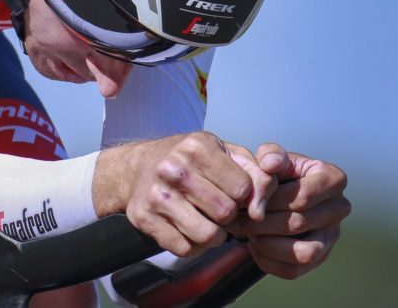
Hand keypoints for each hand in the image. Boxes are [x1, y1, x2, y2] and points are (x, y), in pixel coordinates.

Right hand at [93, 132, 278, 257]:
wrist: (138, 167)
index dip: (244, 195)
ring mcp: (157, 195)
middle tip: (218, 206)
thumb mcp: (226, 154)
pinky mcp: (145, 219)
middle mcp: (173, 169)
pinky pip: (185, 249)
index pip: (243, 188)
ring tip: (206, 219)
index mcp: (196, 147)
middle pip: (226, 213)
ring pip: (208, 236)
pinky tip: (187, 227)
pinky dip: (192, 244)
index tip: (232, 191)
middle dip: (228, 215)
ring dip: (214, 234)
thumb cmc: (190, 161)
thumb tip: (259, 211)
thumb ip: (257, 175)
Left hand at [228, 150, 350, 278]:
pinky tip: (254, 246)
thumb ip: (270, 155)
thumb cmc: (273, 173)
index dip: (269, 201)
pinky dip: (269, 261)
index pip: (301, 197)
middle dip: (261, 223)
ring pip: (303, 253)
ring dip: (268, 244)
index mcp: (333, 178)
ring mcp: (332, 236)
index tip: (244, 201)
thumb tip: (270, 164)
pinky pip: (294, 270)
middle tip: (236, 219)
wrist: (275, 194)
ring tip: (248, 232)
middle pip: (298, 224)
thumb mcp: (270, 158)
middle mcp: (340, 208)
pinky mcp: (320, 257)